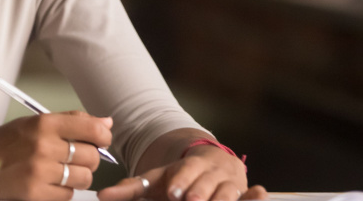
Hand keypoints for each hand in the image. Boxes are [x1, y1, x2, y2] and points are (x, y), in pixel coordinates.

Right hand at [0, 110, 112, 200]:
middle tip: (74, 158)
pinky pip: (67, 195)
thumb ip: (72, 120)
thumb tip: (106, 122)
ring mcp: (39, 171)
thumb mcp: (35, 122)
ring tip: (61, 172)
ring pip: (83, 178)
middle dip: (88, 159)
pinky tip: (48, 183)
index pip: (91, 128)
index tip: (100, 140)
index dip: (102, 136)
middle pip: (91, 157)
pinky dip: (62, 191)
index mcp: (44, 123)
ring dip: (77, 177)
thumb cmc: (6, 141)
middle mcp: (43, 146)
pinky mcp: (35, 193)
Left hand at [99, 145, 266, 200]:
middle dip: (200, 193)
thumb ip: (130, 190)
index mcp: (187, 168)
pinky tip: (260, 193)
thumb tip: (102, 196)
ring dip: (223, 197)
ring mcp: (228, 184)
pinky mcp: (242, 194)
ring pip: (227, 192)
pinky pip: (249, 196)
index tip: (174, 192)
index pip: (183, 173)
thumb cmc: (178, 179)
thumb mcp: (154, 182)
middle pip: (205, 184)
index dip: (181, 181)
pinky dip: (254, 196)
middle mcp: (209, 173)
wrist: (209, 164)